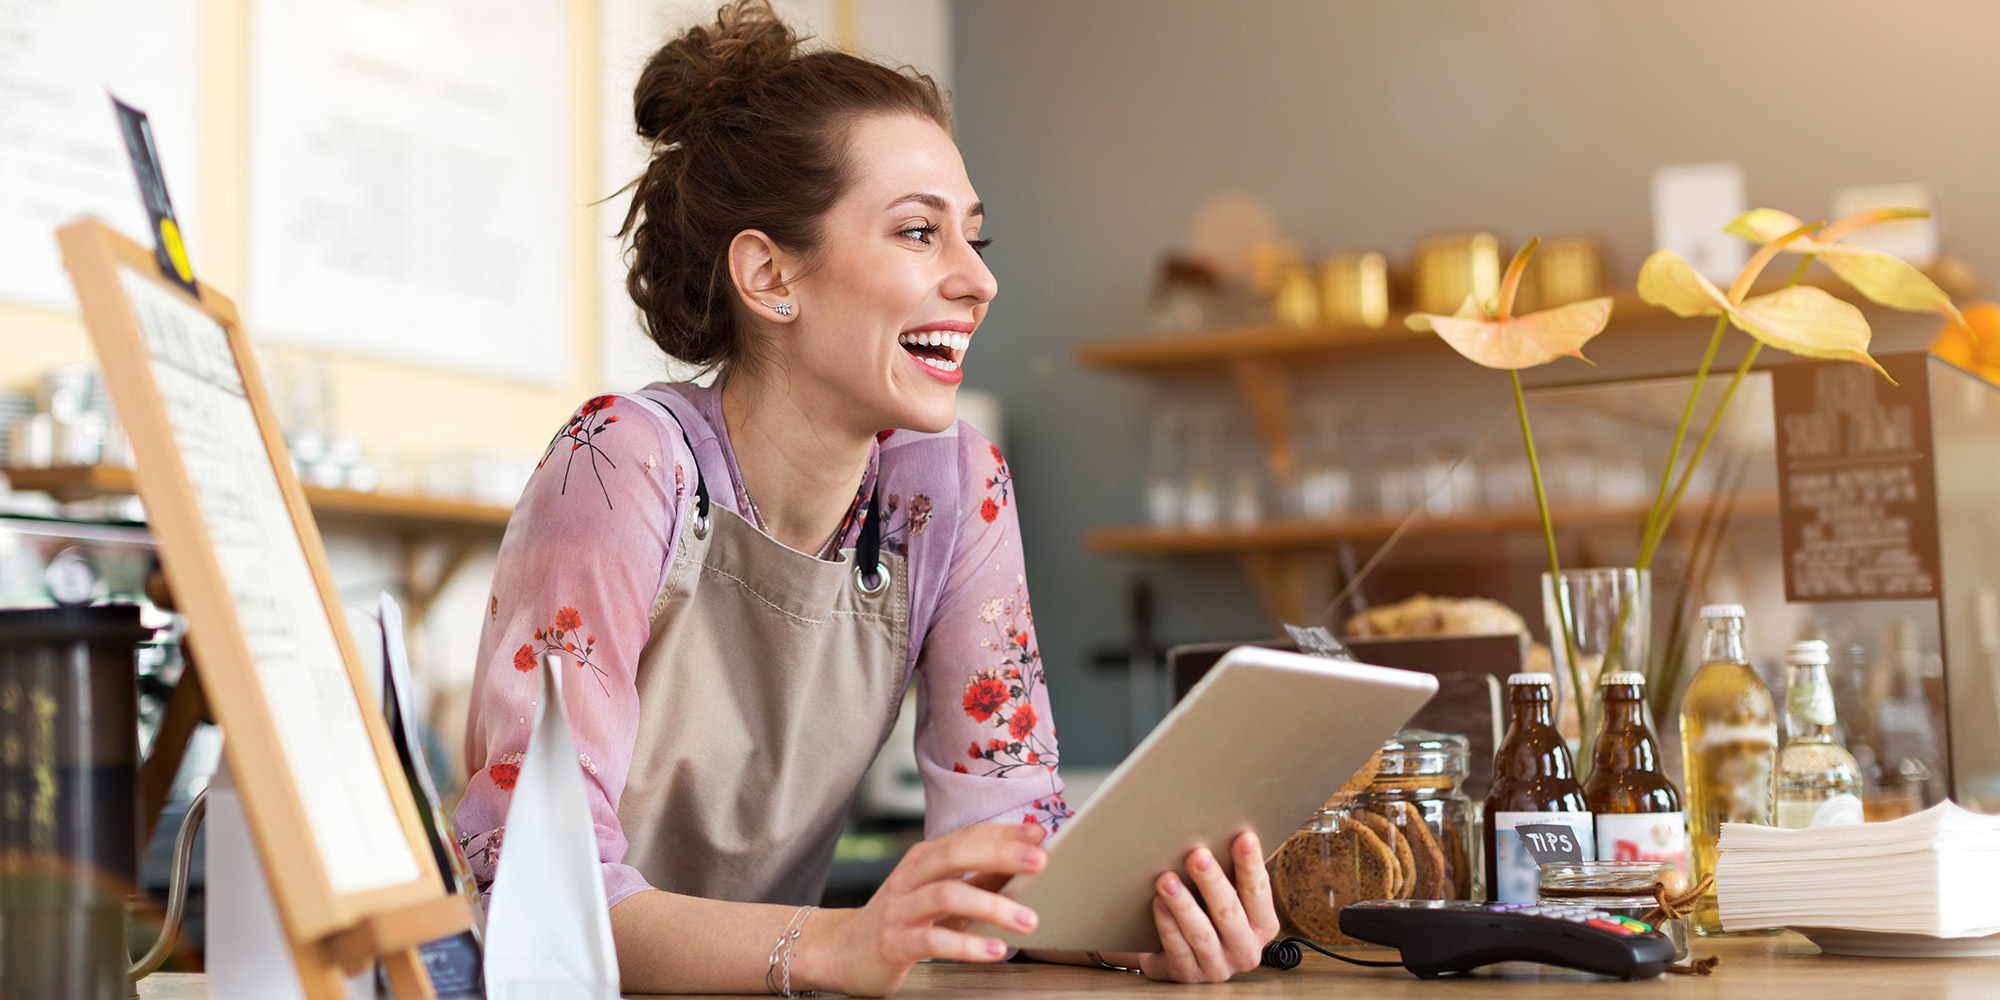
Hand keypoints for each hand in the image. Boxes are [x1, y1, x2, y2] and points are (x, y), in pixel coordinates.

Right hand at [802, 821, 1046, 996]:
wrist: (842, 950)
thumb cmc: (900, 919)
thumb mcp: (941, 894)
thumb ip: (979, 879)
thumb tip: (1026, 863)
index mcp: (925, 858)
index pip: (968, 836)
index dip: (1004, 832)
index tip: (1040, 833)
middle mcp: (911, 875)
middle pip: (957, 853)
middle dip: (1001, 854)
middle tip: (1040, 861)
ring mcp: (900, 908)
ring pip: (947, 895)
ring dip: (993, 906)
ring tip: (1028, 920)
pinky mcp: (893, 942)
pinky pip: (933, 939)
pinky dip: (967, 944)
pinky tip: (995, 950)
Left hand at [1128, 831, 1279, 982]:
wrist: (1181, 954)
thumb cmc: (1207, 913)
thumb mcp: (1226, 896)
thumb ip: (1230, 873)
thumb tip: (1221, 827)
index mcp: (1263, 925)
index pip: (1259, 891)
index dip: (1251, 864)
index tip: (1243, 837)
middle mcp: (1245, 949)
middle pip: (1229, 912)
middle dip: (1212, 882)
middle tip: (1196, 855)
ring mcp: (1218, 967)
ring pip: (1200, 933)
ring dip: (1183, 904)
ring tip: (1166, 879)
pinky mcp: (1190, 976)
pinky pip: (1178, 950)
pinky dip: (1167, 925)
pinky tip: (1157, 904)